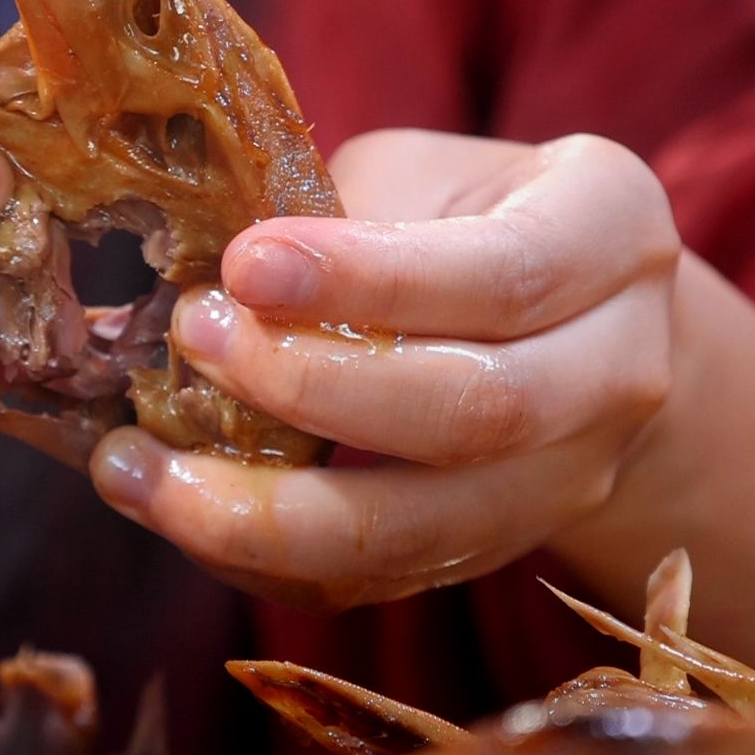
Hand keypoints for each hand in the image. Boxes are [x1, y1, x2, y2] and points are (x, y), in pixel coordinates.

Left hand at [90, 129, 679, 611]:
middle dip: (312, 388)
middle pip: (478, 412)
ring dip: (265, 514)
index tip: (243, 265)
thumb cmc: (465, 219)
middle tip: (191, 339)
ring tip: (138, 469)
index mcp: (609, 234)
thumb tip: (191, 271)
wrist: (573, 322)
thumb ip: (334, 214)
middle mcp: (616, 369)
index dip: (367, 278)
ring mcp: (566, 480)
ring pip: (424, 529)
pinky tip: (171, 511)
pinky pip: (377, 581)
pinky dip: (261, 559)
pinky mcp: (493, 550)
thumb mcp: (419, 173)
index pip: (503, 273)